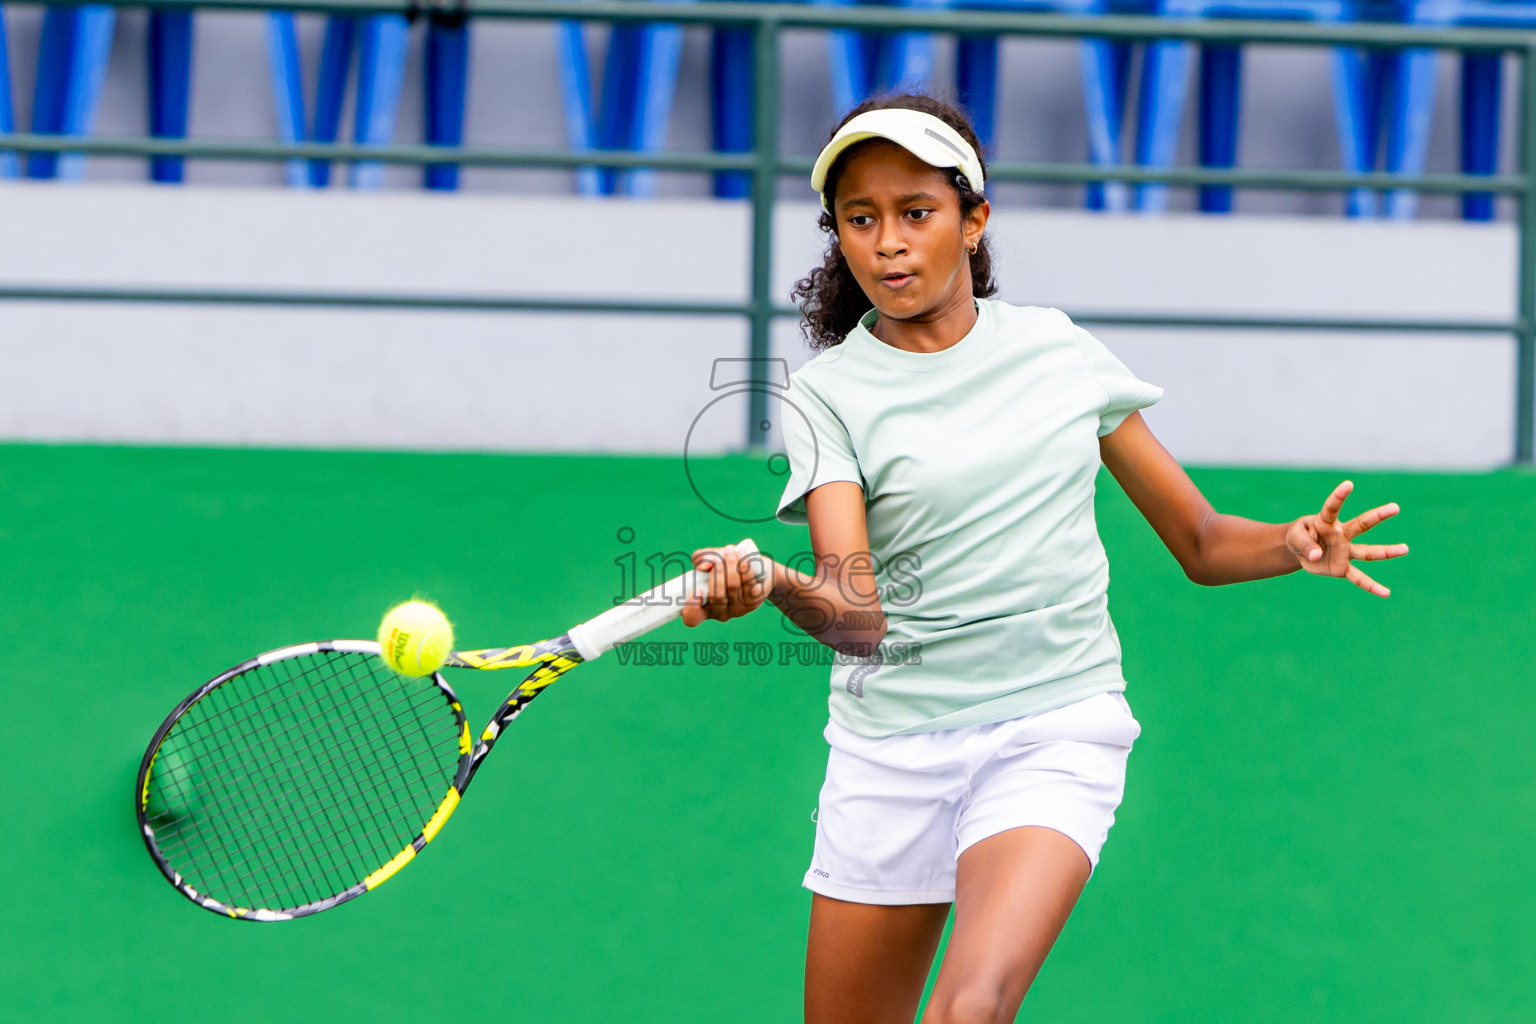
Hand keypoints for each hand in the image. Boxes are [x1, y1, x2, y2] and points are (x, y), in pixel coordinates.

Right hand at [681, 544, 769, 626]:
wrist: (758, 570)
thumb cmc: (727, 566)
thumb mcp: (712, 559)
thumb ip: (702, 558)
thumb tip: (704, 565)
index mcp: (703, 607)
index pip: (692, 618)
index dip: (692, 608)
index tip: (697, 589)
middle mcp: (720, 613)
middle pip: (716, 597)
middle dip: (717, 574)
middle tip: (719, 559)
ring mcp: (738, 609)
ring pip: (732, 587)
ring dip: (730, 565)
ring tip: (730, 550)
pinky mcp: (753, 602)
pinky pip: (749, 584)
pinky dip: (744, 567)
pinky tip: (742, 554)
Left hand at [1284, 480, 1408, 597]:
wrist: (1298, 552)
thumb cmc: (1298, 536)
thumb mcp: (1294, 537)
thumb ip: (1304, 544)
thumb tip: (1316, 555)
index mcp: (1326, 522)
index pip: (1332, 507)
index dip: (1339, 496)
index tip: (1348, 484)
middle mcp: (1341, 535)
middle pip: (1362, 524)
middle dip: (1378, 516)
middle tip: (1395, 507)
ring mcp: (1344, 551)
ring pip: (1368, 552)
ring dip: (1386, 552)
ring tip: (1405, 549)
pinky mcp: (1342, 568)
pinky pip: (1358, 578)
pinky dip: (1371, 586)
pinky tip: (1386, 593)